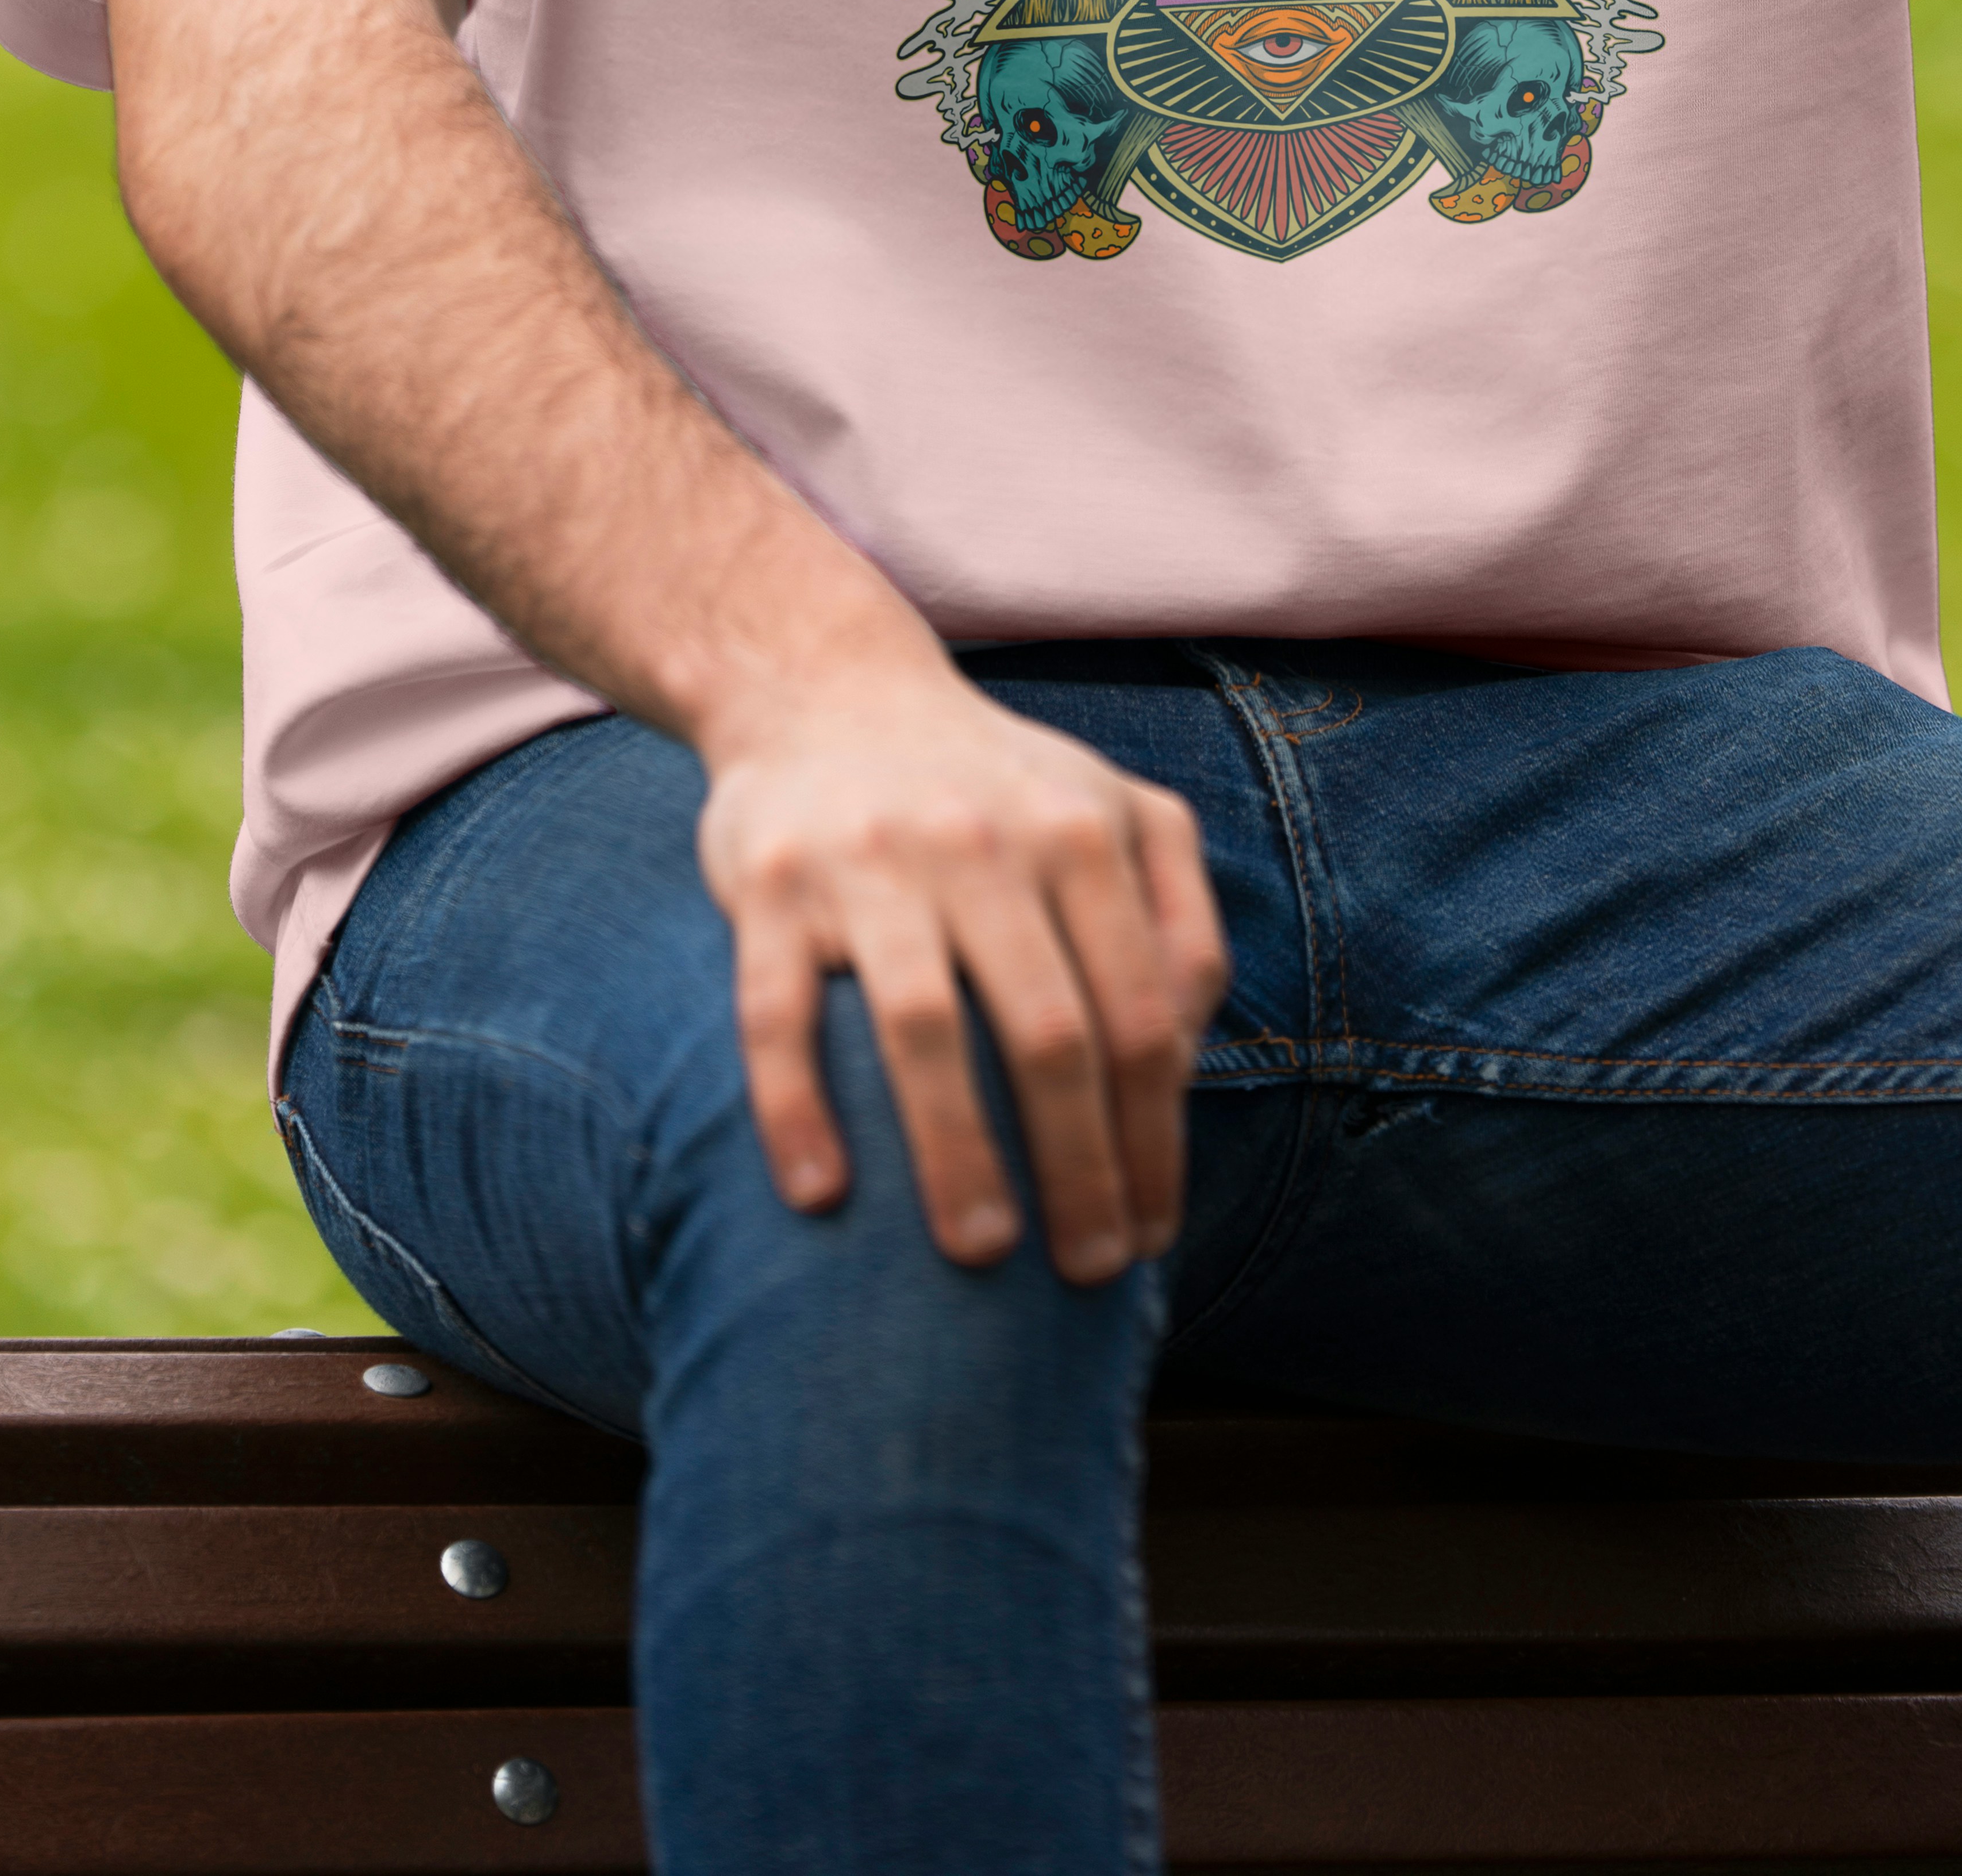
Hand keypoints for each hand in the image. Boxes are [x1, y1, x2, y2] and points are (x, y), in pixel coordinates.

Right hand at [696, 656, 1231, 1278]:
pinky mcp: (771, 883)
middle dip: (1080, 1169)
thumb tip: (1190, 1047)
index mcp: (1080, 832)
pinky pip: (780, 1013)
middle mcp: (982, 841)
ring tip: (983, 1253)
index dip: (1154, 1135)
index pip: (1140, 1013)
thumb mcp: (1113, 811)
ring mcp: (872, 862)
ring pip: (924, 1031)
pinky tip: (821, 1196)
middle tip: (1088, 1274)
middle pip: (1050, 1034)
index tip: (1153, 1233)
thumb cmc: (995, 784)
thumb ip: (1177, 914)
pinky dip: (797, 1109)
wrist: (827, 688)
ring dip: (957, 1156)